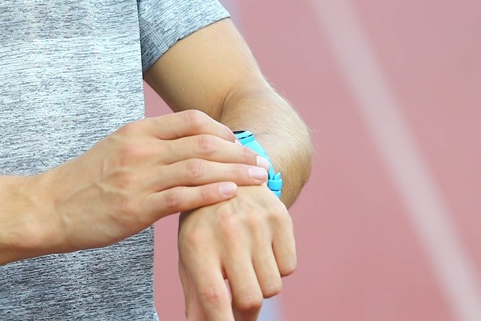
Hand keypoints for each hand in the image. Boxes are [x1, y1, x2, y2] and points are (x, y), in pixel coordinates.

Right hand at [37, 110, 272, 252]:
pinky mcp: (137, 208)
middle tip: (261, 161)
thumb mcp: (116, 149)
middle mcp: (141, 149)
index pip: (191, 120)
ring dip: (234, 172)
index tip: (238, 143)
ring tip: (257, 179)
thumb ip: (149, 144)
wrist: (50, 207)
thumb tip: (184, 144)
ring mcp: (139, 178)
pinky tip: (230, 194)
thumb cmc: (85, 182)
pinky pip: (182, 197)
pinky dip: (211, 194)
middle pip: (203, 142)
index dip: (222, 130)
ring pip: (199, 168)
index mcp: (137, 131)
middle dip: (238, 152)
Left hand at [178, 185, 296, 320]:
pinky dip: (278, 267)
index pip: (214, 298)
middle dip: (246, 311)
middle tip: (239, 303)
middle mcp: (228, 231)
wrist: (229, 173)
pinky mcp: (280, 216)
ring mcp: (256, 222)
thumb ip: (196, 297)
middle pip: (250, 298)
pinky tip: (262, 248)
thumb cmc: (203, 225)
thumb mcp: (190, 255)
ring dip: (262, 285)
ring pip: (273, 286)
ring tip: (247, 266)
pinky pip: (289, 267)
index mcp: (198, 243)